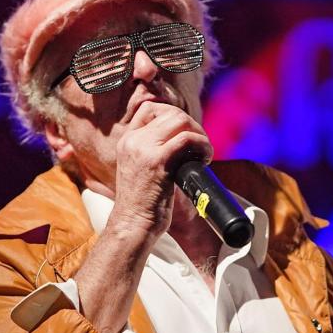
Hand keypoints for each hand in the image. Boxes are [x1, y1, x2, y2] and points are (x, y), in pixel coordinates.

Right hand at [109, 101, 212, 242]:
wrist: (132, 224)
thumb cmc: (142, 204)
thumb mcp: (140, 169)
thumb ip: (154, 151)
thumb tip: (184, 141)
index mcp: (127, 140)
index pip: (150, 109)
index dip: (173, 115)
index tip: (186, 133)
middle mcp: (133, 140)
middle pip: (169, 112)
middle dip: (192, 125)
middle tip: (199, 146)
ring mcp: (144, 149)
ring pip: (179, 120)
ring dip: (199, 134)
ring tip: (203, 152)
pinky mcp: (157, 161)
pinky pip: (186, 139)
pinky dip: (202, 145)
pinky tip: (205, 159)